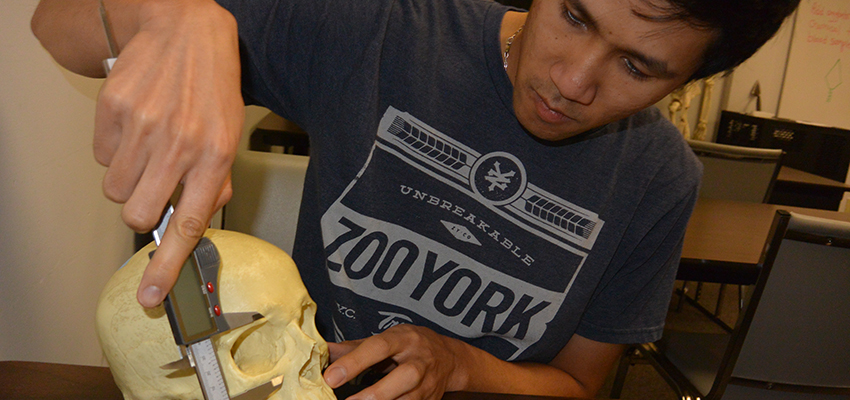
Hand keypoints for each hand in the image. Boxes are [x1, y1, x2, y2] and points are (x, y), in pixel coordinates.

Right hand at [94, 0, 243, 307]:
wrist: (186, 32)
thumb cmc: (213, 88)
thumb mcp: (231, 136)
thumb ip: (215, 183)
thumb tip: (193, 220)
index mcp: (215, 158)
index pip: (187, 226)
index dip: (167, 267)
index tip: (150, 296)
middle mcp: (179, 146)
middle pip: (136, 214)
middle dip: (142, 207)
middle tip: (156, 181)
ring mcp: (144, 128)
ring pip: (115, 189)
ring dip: (129, 178)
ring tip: (150, 147)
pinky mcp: (114, 111)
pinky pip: (100, 157)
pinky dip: (116, 149)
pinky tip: (137, 126)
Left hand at [323, 325, 468, 399]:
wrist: (449, 358)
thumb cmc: (410, 345)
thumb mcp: (386, 338)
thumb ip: (354, 347)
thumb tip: (323, 350)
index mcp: (404, 339)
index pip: (378, 347)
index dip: (355, 361)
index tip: (331, 376)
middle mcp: (419, 360)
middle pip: (403, 377)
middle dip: (376, 393)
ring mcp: (428, 383)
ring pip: (409, 399)